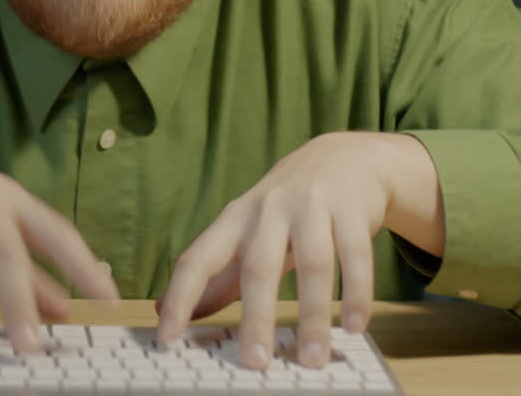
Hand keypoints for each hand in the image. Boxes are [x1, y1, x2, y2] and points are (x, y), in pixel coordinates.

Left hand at [155, 132, 443, 369]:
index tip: (168, 337)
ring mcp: (312, 205)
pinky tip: (354, 326)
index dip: (180, 297)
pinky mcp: (351, 209)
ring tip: (312, 358)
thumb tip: (164, 308)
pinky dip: (356, 293)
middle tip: (255, 363)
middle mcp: (269, 209)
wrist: (343, 158)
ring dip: (314, 314)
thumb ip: (215, 275)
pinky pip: (355, 255)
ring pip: (313, 264)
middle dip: (256, 317)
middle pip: (259, 265)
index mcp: (235, 219)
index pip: (198, 258)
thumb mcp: (246, 233)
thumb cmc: (286, 208)